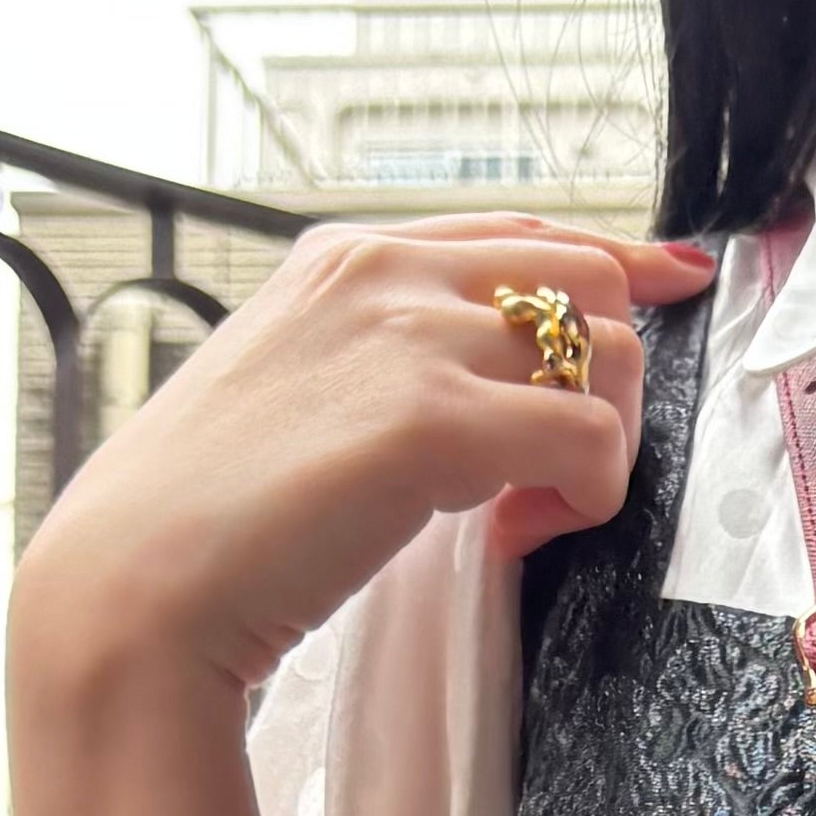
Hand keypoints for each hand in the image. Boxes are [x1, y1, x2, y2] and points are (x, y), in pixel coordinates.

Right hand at [11, 216, 718, 709]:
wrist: (140, 584)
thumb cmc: (208, 517)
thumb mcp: (297, 390)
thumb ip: (382, 364)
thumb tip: (481, 399)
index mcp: (349, 256)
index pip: (525, 231)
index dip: (618, 261)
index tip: (675, 285)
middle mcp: (385, 273)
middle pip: (589, 281)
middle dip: (608, 384)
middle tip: (557, 477)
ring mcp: (410, 336)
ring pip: (608, 357)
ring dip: (602, 449)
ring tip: (527, 515)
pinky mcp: (434, 420)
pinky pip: (589, 438)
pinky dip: (583, 498)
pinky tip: (516, 537)